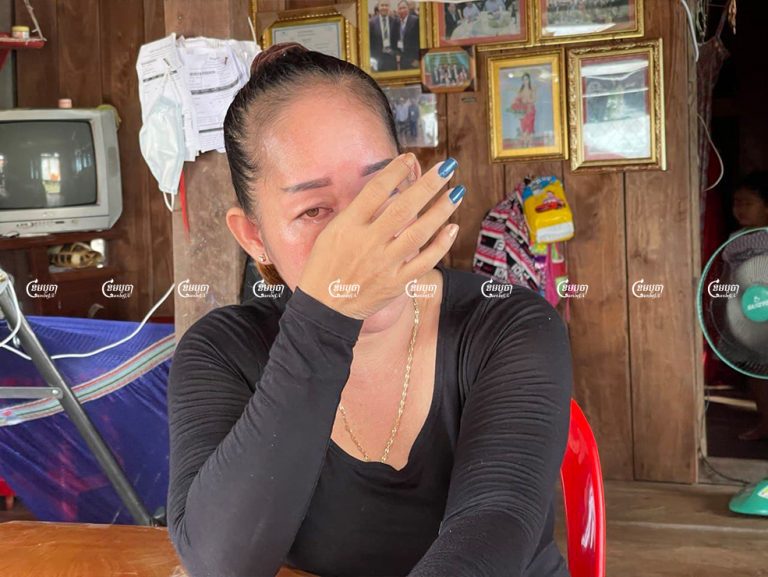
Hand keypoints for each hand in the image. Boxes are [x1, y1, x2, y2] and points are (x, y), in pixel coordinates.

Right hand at [297, 153, 463, 319]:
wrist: (324, 308)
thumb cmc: (325, 266)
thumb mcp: (332, 233)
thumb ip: (358, 213)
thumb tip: (389, 189)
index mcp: (349, 226)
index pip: (376, 190)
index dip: (395, 170)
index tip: (410, 157)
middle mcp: (368, 243)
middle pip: (403, 208)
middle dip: (428, 185)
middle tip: (448, 166)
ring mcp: (384, 264)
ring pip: (419, 233)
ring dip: (441, 210)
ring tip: (456, 192)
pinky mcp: (396, 283)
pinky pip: (424, 262)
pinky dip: (440, 245)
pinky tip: (452, 228)